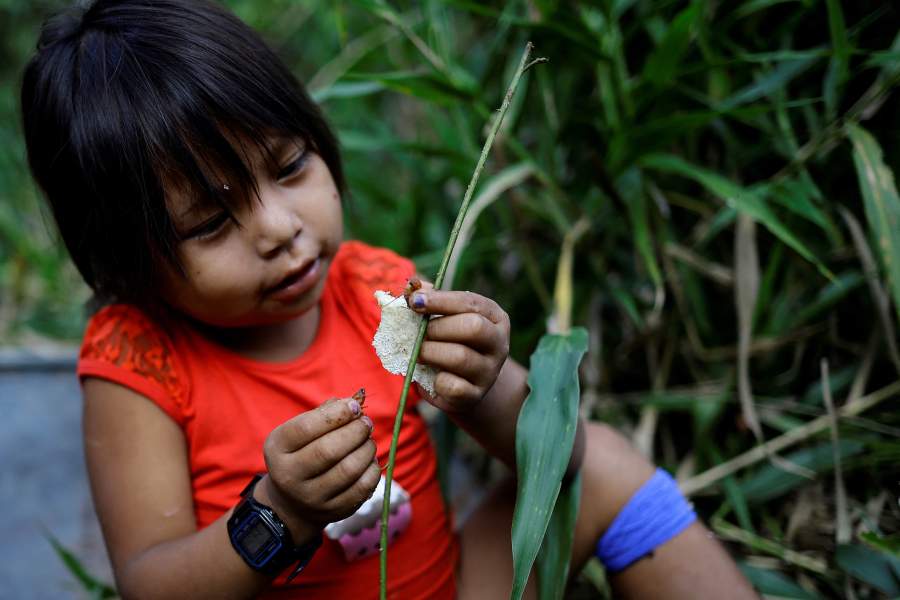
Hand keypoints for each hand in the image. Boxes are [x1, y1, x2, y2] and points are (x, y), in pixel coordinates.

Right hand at [257, 396, 378, 540]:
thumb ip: (326, 412)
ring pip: (348, 470)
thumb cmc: (302, 452)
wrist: (292, 501)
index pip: (306, 428)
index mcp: (277, 448)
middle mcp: (289, 476)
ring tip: (368, 440)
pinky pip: (361, 488)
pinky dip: (372, 469)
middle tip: (366, 423)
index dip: (336, 414)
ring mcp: (310, 498)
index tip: (354, 406)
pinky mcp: (332, 511)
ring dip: (366, 449)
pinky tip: (369, 460)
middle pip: (329, 450)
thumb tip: (356, 400)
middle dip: (355, 431)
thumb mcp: (300, 431)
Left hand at [409, 283, 510, 413]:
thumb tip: (411, 285)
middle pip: (473, 327)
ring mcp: (490, 371)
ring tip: (419, 353)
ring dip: (430, 352)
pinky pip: (453, 385)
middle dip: (438, 328)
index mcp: (494, 317)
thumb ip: (428, 300)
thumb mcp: (442, 318)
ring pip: (460, 357)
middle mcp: (499, 343)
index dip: (440, 300)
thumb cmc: (449, 342)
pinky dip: (435, 380)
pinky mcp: (475, 395)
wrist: (461, 385)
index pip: (471, 303)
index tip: (414, 301)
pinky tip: (432, 376)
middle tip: (420, 333)